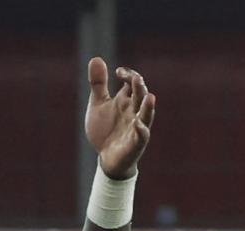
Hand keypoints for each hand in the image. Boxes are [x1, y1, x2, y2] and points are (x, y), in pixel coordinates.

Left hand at [85, 57, 155, 178]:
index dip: (128, 75)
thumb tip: (96, 58)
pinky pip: (142, 136)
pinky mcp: (136, 143)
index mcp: (126, 100)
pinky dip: (141, 130)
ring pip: (146, 114)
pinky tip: (139, 124)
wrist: (106, 158)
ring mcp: (137, 126)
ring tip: (149, 97)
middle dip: (139, 87)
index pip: (133, 83)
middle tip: (135, 78)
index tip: (118, 73)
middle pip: (141, 95)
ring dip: (147, 106)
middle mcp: (134, 111)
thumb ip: (98, 84)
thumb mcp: (98, 104)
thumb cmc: (105, 130)